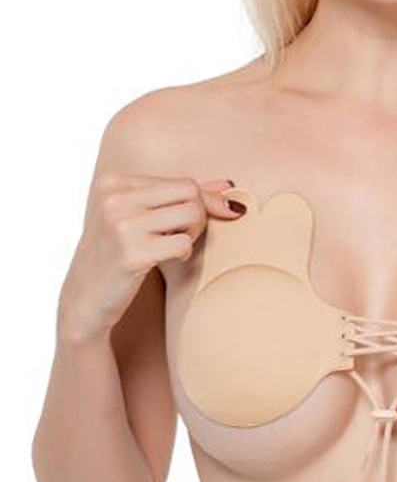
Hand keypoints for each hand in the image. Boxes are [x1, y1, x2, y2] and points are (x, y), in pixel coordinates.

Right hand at [57, 174, 244, 342]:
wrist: (84, 299)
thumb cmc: (118, 253)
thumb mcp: (142, 216)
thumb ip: (181, 196)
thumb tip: (227, 184)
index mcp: (113, 182)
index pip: (183, 182)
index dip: (199, 204)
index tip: (192, 225)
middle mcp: (114, 199)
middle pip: (191, 193)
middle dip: (198, 216)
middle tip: (180, 236)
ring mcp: (120, 225)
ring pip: (193, 214)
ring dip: (192, 234)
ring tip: (172, 246)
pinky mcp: (131, 253)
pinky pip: (185, 243)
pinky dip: (185, 253)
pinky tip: (167, 260)